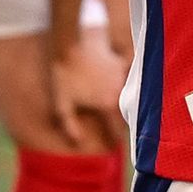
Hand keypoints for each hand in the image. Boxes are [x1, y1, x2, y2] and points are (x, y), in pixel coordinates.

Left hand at [44, 30, 129, 157]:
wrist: (69, 46)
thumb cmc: (64, 77)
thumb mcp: (62, 105)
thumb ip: (70, 125)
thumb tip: (78, 141)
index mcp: (108, 105)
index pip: (118, 129)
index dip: (116, 139)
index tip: (114, 145)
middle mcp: (120, 92)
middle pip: (127, 113)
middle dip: (124, 123)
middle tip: (119, 130)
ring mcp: (122, 76)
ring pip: (130, 95)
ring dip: (126, 104)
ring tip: (122, 110)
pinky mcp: (120, 63)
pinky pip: (127, 77)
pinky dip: (125, 84)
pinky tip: (119, 85)